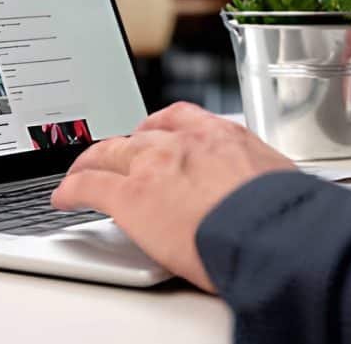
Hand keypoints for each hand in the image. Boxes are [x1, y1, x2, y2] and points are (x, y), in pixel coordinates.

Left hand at [51, 102, 294, 290]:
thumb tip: (265, 197)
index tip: (153, 133)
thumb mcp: (279, 183)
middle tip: (110, 156)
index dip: (159, 127)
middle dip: (122, 146)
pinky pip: (89, 185)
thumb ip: (256, 180)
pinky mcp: (130, 196)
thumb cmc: (287, 218)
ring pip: (108, 155)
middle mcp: (183, 142)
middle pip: (138, 135)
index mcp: (221, 136)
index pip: (180, 118)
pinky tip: (63, 198)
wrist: (274, 233)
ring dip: (91, 163)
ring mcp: (153, 165)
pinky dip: (72, 189)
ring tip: (80, 173)